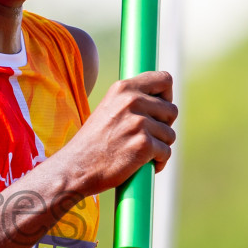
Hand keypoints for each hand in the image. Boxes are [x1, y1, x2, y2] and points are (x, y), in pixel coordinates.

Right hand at [57, 71, 176, 197]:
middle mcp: (132, 101)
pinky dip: (158, 162)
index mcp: (123, 88)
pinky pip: (166, 152)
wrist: (75, 167)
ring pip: (170, 134)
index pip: (164, 80)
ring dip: (160, 146)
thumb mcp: (108, 108)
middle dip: (163, 126)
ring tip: (140, 153)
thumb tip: (162, 100)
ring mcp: (139, 123)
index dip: (167, 96)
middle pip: (172, 110)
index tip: (159, 110)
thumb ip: (131, 101)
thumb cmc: (92, 142)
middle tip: (145, 137)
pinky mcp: (143, 145)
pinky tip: (144, 165)